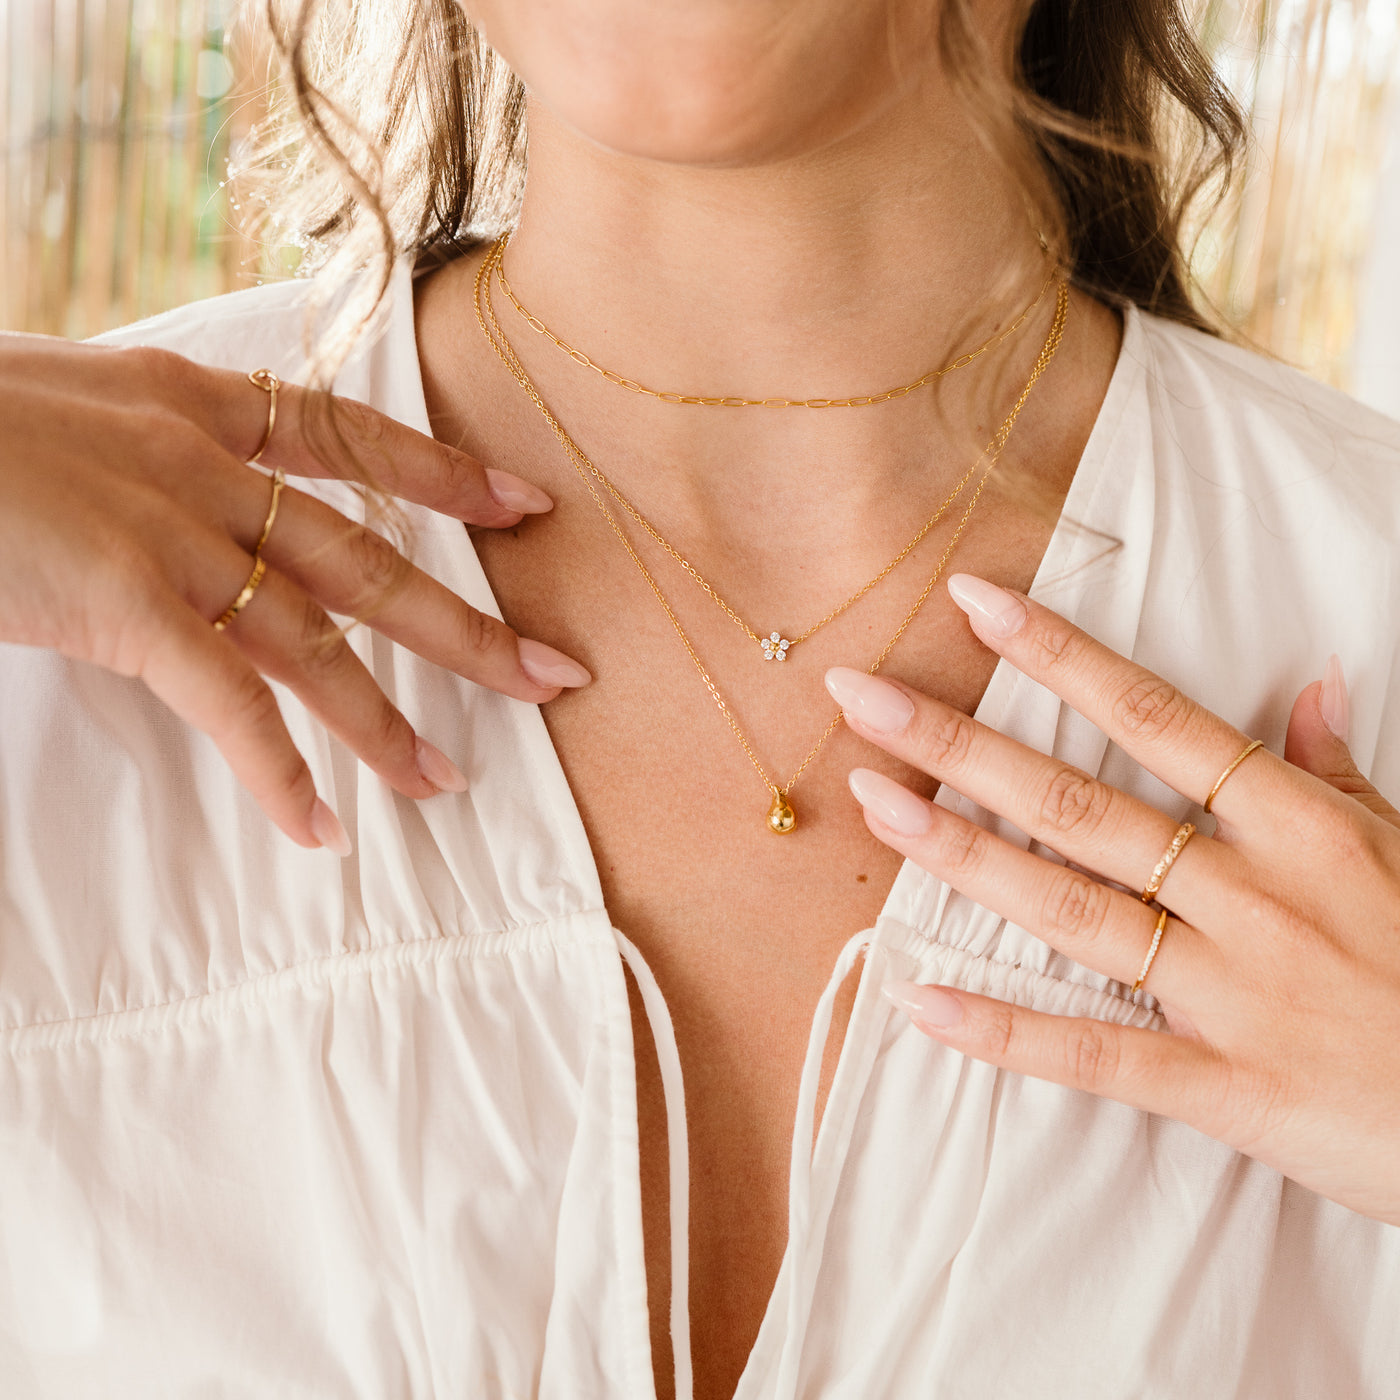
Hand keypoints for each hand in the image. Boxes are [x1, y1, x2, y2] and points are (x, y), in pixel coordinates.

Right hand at [0, 333, 589, 851]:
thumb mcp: (65, 410)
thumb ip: (145, 455)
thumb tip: (191, 510)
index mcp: (192, 403)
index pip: (350, 436)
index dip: (445, 470)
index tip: (525, 501)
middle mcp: (202, 464)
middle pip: (369, 559)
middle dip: (469, 624)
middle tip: (556, 675)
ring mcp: (170, 531)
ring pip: (318, 643)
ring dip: (386, 723)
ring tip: (444, 785)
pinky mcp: (127, 601)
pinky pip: (230, 703)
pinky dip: (278, 772)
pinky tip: (321, 828)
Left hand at [825, 574, 1399, 1225]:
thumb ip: (1336, 772)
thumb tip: (1309, 685)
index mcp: (1295, 826)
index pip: (1154, 717)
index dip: (1058, 657)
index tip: (973, 604)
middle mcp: (1253, 893)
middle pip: (1082, 803)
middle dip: (962, 746)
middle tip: (858, 697)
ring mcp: (1234, 991)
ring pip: (1074, 910)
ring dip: (963, 856)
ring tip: (873, 804)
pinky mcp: (1227, 1086)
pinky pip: (1098, 1055)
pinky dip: (1006, 1031)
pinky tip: (919, 1001)